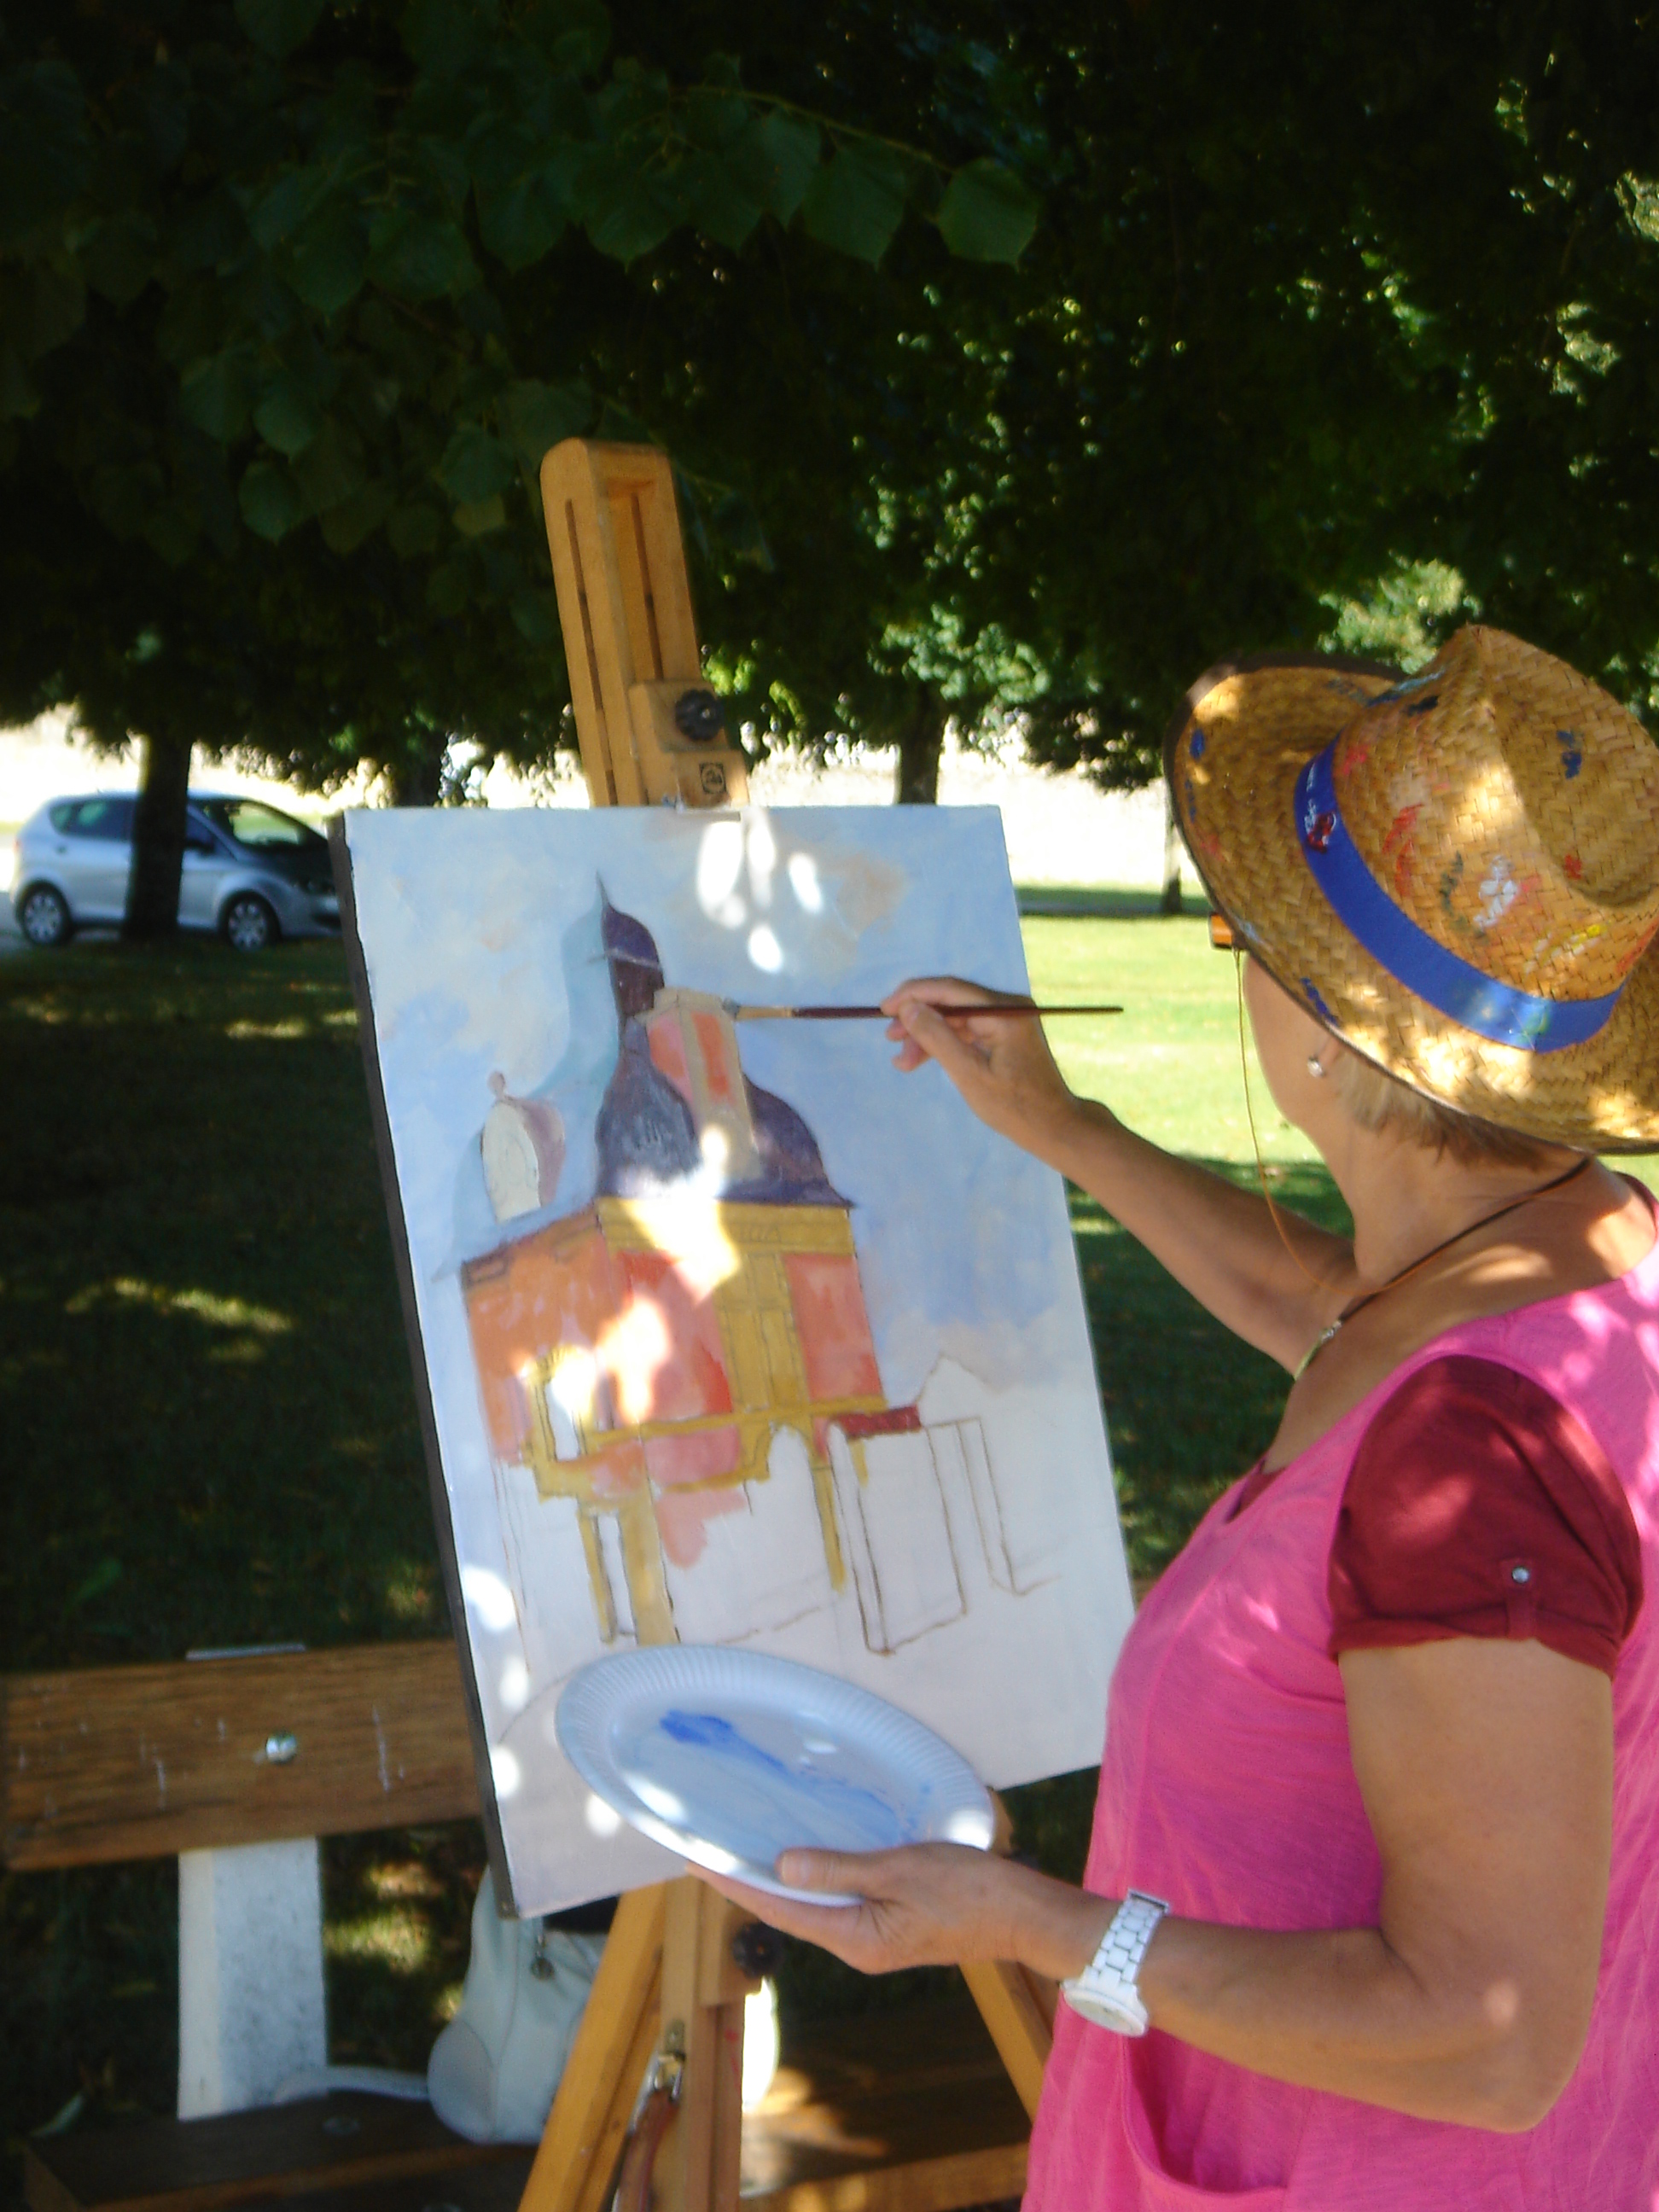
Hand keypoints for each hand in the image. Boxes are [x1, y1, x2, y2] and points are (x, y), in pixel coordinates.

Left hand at [696, 1843, 1110, 1980]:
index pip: (780, 1911)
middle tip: (711, 1852)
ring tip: (745, 1853)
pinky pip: (840, 1904)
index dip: (736, 1884)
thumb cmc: (966, 1888)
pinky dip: (816, 1882)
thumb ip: (840, 1870)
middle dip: (750, 1884)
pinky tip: (806, 1861)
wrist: (1022, 1914)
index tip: (697, 1862)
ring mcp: (875, 1940)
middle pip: (791, 1913)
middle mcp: (858, 1947)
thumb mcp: (898, 1870)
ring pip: (815, 1909)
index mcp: (856, 1939)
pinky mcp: (891, 1928)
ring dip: (781, 1883)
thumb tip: (782, 1867)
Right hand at [880, 976, 1081, 1151]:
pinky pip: (968, 1031)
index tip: (884, 1008)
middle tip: (889, 1037)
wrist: (1055, 1128)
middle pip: (952, 1002)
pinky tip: (922, 1058)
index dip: (913, 995)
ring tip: (902, 1060)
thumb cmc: (1015, 1107)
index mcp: (1005, 1012)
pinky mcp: (1005, 1036)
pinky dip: (946, 1044)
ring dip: (928, 1035)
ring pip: (956, 1018)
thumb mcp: (969, 1074)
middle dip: (918, 1019)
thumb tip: (908, 1008)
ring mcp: (1008, 1021)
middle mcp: (1008, 1007)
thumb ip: (937, 1038)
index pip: (950, 990)